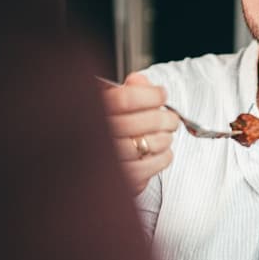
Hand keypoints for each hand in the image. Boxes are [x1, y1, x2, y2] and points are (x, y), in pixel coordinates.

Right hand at [101, 73, 179, 194]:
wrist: (87, 165)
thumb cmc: (104, 129)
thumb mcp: (109, 103)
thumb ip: (126, 90)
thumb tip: (139, 81)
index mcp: (96, 112)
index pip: (125, 99)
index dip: (149, 95)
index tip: (161, 94)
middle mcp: (100, 135)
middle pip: (141, 123)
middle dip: (164, 119)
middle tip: (171, 118)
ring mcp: (110, 158)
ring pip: (149, 145)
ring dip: (165, 138)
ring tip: (165, 135)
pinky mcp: (123, 178)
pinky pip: (151, 166)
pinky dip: (163, 157)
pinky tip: (161, 152)